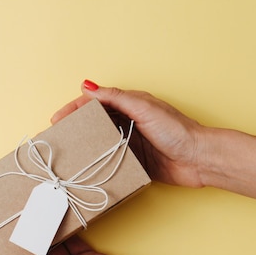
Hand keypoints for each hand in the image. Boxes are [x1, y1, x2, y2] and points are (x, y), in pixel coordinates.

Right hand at [52, 80, 207, 187]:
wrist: (199, 160)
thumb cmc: (177, 131)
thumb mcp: (144, 108)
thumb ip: (116, 98)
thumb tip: (89, 87)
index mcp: (130, 105)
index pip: (95, 103)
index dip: (74, 109)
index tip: (57, 119)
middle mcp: (129, 122)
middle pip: (95, 122)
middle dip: (75, 127)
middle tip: (56, 136)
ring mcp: (131, 142)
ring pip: (100, 141)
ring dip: (85, 145)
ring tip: (67, 152)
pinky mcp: (135, 161)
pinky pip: (111, 160)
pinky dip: (98, 163)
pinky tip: (87, 167)